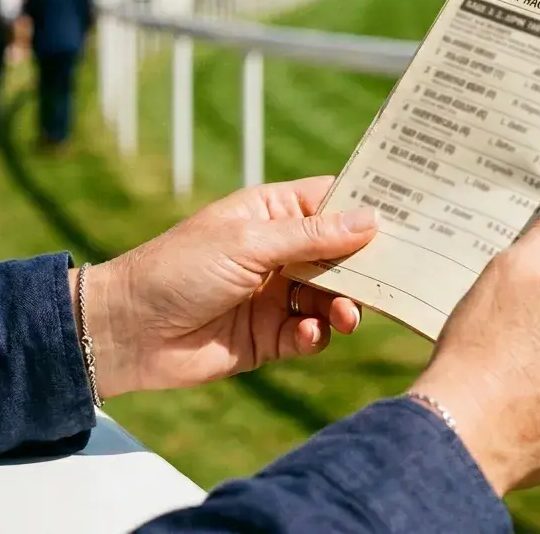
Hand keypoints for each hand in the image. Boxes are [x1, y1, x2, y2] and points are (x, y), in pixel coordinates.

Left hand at [76, 176, 376, 398]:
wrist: (128, 332)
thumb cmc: (179, 269)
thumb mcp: (249, 243)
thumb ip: (312, 236)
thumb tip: (371, 219)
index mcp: (272, 214)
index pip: (332, 203)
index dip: (368, 207)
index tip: (410, 213)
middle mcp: (280, 252)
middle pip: (342, 254)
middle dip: (367, 265)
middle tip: (396, 276)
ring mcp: (276, 295)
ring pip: (333, 298)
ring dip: (346, 306)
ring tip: (347, 315)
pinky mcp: (271, 336)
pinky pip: (311, 334)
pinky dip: (317, 335)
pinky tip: (307, 335)